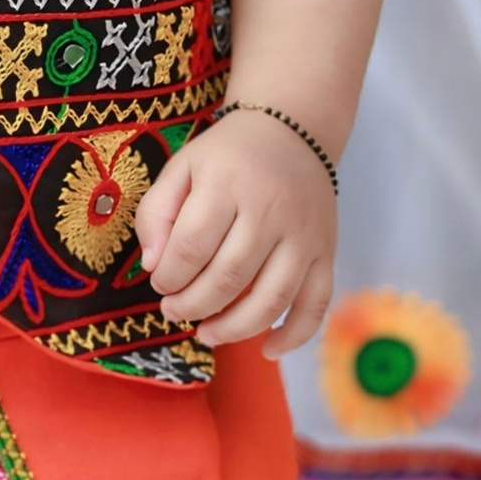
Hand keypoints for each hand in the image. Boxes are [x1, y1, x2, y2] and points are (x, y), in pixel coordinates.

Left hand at [135, 113, 336, 357]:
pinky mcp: (328, 252)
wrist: (293, 130)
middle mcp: (271, 211)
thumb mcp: (183, 166)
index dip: (168, 277)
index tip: (159, 283)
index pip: (191, 247)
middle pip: (229, 278)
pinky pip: (316, 304)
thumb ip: (158, 211)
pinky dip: (294, 335)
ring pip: (271, 299)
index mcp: (228, 184)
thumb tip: (152, 265)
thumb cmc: (229, 155)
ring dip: (234, 328)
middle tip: (173, 311)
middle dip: (193, 305)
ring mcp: (305, 235)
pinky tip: (266, 349)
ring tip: (206, 333)